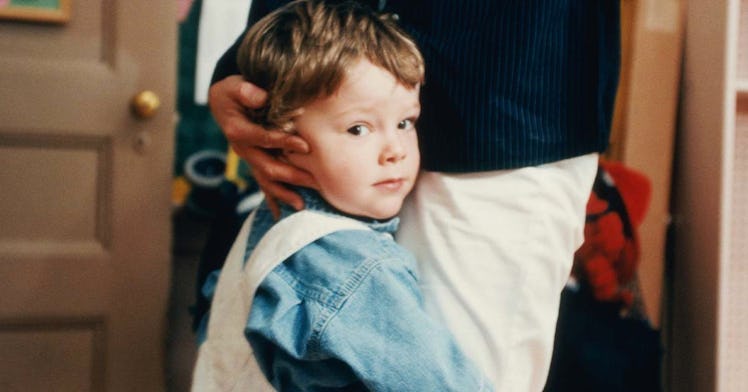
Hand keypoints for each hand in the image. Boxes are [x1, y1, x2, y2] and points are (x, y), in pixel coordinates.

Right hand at [208, 75, 316, 217]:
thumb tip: (261, 96)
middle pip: (267, 167)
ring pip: (266, 180)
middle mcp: (243, 149)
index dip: (284, 142)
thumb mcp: (234, 85)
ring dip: (284, 193)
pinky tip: (282, 215)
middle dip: (292, 175)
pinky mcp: (254, 163)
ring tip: (302, 205)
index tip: (305, 146)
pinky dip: (272, 200)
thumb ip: (245, 90)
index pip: (264, 139)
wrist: (223, 103)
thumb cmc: (234, 92)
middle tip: (315, 182)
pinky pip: (264, 184)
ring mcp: (249, 159)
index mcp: (238, 131)